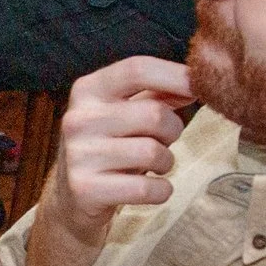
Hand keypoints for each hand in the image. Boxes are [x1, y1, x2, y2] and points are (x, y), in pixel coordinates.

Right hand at [47, 56, 194, 241]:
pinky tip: (151, 188)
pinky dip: (161, 190)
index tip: (198, 86)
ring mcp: (80, 155)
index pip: (138, 70)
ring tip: (153, 165)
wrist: (68, 196)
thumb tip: (194, 81)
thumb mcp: (124, 112)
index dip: (175, 76)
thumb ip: (157, 94)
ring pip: (153, 153)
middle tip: (164, 140)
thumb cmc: (107, 146)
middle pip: (154, 114)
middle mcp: (79, 118)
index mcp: (88, 90)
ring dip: (166, 162)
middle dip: (172, 130)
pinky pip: (147, 189)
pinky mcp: (86, 189)